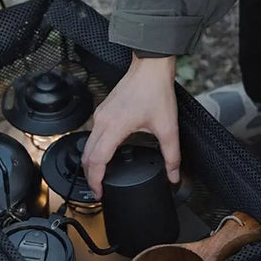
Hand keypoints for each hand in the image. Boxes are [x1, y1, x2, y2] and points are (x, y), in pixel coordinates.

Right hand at [82, 54, 179, 199]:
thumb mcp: (167, 127)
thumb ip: (172, 156)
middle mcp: (102, 122)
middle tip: (99, 191)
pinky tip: (104, 157)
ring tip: (100, 177)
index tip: (100, 193)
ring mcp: (100, 116)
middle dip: (90, 177)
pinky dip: (93, 151)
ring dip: (90, 164)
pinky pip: (91, 136)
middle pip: (87, 157)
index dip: (95, 181)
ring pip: (86, 147)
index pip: (97, 161)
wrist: (150, 67)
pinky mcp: (102, 112)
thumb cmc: (155, 91)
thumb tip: (174, 175)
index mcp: (114, 128)